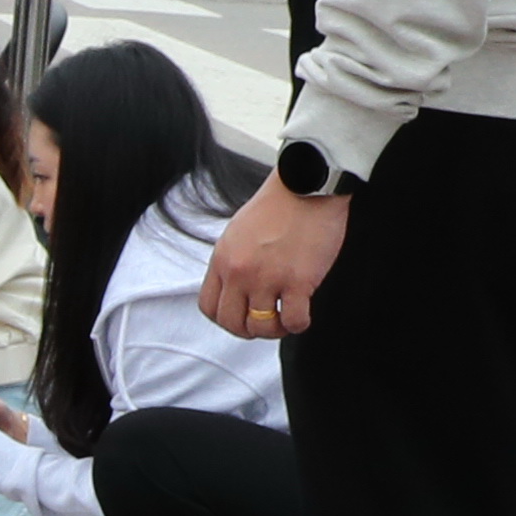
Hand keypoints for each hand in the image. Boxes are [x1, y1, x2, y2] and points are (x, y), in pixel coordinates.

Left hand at [201, 173, 351, 339]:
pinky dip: (298, 324)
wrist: (306, 185)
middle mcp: (240, 273)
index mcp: (223, 260)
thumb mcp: (238, 233)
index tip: (241, 315)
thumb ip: (232, 261)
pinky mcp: (298, 282)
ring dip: (274, 330)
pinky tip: (303, 313)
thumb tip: (235, 287)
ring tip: (285, 318)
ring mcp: (268, 279)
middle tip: (265, 322)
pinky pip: (294, 321)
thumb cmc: (279, 204)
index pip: (209, 307)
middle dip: (248, 330)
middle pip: (231, 322)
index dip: (225, 318)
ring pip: (261, 328)